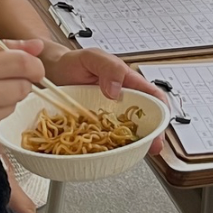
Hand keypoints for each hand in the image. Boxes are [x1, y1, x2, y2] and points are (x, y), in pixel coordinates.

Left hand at [45, 47, 167, 154]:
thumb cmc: (73, 62)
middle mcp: (122, 101)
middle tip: (152, 148)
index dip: (162, 113)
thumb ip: (108, 67)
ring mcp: (109, 116)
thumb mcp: (91, 57)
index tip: (161, 127)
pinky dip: (110, 149)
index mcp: (128, 83)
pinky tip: (109, 155)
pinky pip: (106, 140)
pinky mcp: (95, 128)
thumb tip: (117, 91)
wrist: (50, 71)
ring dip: (133, 144)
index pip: (154, 97)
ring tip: (133, 154)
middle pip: (146, 120)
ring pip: (128, 133)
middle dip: (152, 135)